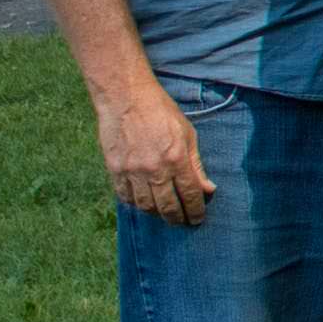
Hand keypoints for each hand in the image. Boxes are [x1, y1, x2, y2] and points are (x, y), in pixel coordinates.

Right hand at [98, 76, 213, 225]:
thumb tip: (208, 188)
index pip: (190, 194)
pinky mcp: (114, 169)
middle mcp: (154, 169)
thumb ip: (196, 164)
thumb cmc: (161, 112)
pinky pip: (125, 196)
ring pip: (145, 206)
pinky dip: (135, 204)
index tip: (198, 219)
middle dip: (177, 218)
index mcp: (176, 159)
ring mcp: (132, 171)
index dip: (196, 210)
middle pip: (167, 206)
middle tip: (182, 222)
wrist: (126, 98)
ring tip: (164, 214)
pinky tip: (143, 203)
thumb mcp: (187, 134)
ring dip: (156, 214)